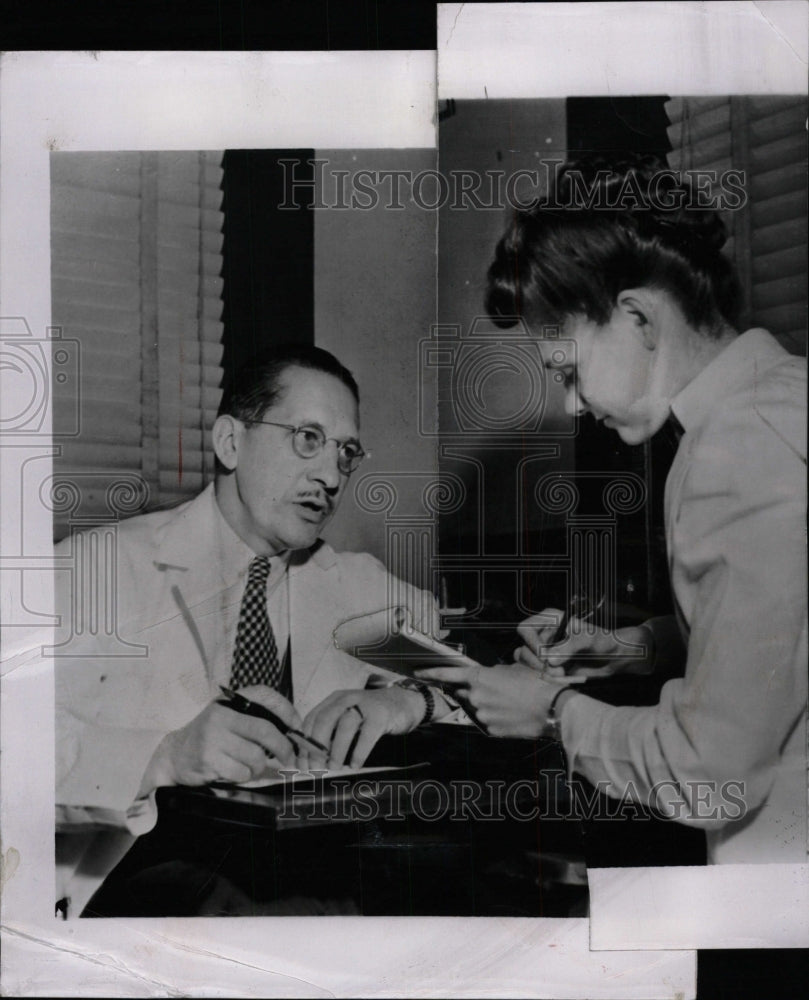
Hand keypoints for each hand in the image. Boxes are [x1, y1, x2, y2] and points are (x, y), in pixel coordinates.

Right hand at [142, 685, 300, 790]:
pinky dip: (244, 775)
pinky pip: (242, 772)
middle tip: (289, 758)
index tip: (297, 727)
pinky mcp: (209, 759)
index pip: (265, 695)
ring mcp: (213, 737)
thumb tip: (293, 731)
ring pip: (255, 757)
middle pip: (265, 731)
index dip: (286, 710)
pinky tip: (233, 770)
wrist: (175, 753)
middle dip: (284, 747)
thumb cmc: (212, 736)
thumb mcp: (230, 717)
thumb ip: (256, 718)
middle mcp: (221, 715)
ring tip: (249, 764)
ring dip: (259, 767)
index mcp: (230, 701)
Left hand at [300, 687, 426, 769]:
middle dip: (316, 747)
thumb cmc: (370, 717)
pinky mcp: (381, 714)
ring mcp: (365, 705)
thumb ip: (331, 733)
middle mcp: (346, 699)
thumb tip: (312, 760)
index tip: (302, 764)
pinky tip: (355, 765)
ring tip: (334, 768)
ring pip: (345, 725)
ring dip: (336, 750)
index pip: (312, 719)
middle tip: (315, 769)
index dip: (304, 742)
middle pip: (324, 720)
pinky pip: (367, 734)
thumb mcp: (347, 718)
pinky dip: (359, 751)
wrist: (403, 703)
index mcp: (333, 700)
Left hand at [414, 662, 561, 738]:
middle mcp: (475, 696)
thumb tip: (487, 678)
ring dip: (482, 705)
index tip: (418, 672)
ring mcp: (480, 715)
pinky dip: (492, 717)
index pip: (447, 674)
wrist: (551, 708)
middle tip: (491, 690)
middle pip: (461, 693)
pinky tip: (508, 714)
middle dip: (469, 691)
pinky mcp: (489, 730)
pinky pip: (484, 722)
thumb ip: (492, 673)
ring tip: (505, 702)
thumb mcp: (511, 669)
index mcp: (479, 677)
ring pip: (473, 708)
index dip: (430, 673)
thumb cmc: (534, 684)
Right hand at [515, 609, 654, 678]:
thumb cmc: (603, 641)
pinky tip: (561, 680)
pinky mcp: (548, 668)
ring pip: (526, 664)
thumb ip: (570, 646)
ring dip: (541, 673)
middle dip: (539, 664)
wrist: (613, 659)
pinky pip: (536, 675)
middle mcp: (543, 636)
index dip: (531, 643)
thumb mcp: (589, 639)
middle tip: (559, 671)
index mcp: (549, 620)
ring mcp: (544, 653)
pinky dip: (545, 679)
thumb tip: (550, 660)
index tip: (544, 655)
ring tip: (561, 675)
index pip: (525, 629)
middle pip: (523, 650)